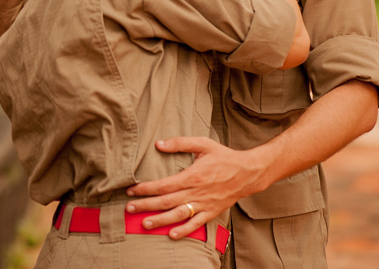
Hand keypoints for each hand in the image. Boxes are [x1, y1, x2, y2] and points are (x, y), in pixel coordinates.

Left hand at [124, 137, 268, 238]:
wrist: (248, 172)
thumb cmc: (224, 157)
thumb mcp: (203, 144)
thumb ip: (180, 143)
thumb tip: (159, 144)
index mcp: (192, 176)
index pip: (163, 185)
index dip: (145, 189)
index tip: (131, 190)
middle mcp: (196, 193)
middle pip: (166, 202)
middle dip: (146, 206)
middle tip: (129, 209)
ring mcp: (204, 204)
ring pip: (179, 215)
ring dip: (161, 220)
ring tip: (145, 224)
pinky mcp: (212, 212)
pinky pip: (197, 224)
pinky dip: (184, 231)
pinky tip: (172, 235)